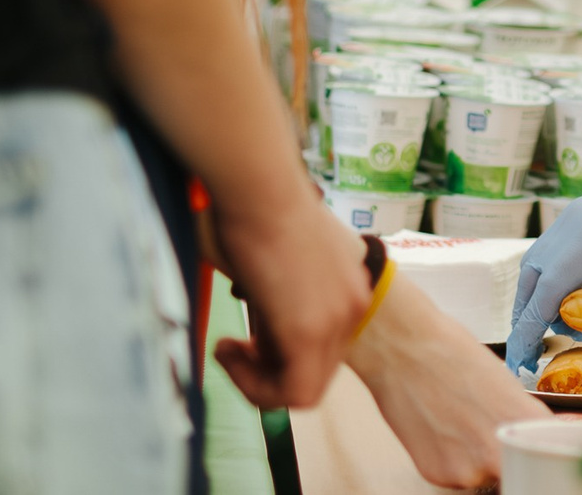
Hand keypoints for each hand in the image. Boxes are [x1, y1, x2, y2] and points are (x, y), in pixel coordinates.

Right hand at [212, 187, 370, 409]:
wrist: (258, 187)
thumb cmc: (256, 210)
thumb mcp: (277, 261)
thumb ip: (279, 296)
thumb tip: (260, 312)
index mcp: (350, 285)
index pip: (323, 347)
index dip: (280, 354)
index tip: (248, 337)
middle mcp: (354, 303)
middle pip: (316, 371)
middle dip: (268, 372)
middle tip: (235, 347)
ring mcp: (338, 319)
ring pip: (303, 390)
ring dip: (256, 381)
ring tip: (228, 348)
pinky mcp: (311, 331)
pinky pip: (292, 394)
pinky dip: (254, 386)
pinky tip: (227, 349)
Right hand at [349, 281, 548, 488]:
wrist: (403, 349)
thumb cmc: (453, 354)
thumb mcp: (506, 385)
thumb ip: (522, 421)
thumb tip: (536, 438)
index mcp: (525, 427)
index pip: (548, 458)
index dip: (542, 457)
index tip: (540, 456)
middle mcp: (498, 456)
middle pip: (517, 472)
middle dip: (510, 459)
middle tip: (495, 435)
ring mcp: (466, 471)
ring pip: (484, 477)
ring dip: (478, 459)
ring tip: (463, 423)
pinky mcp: (437, 475)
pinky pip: (456, 477)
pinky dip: (453, 460)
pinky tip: (444, 429)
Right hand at [508, 163, 581, 371]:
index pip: (546, 292)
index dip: (528, 331)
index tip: (520, 363)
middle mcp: (573, 222)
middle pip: (532, 278)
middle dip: (532, 318)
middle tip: (541, 352)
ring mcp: (573, 214)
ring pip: (538, 265)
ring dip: (545, 299)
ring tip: (574, 324)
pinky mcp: (579, 215)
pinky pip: (554, 253)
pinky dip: (559, 280)